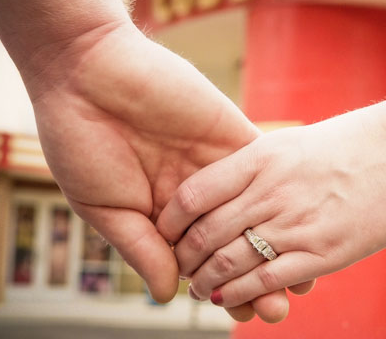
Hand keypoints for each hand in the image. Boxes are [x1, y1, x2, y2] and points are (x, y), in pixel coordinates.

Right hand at [27, 22, 311, 320]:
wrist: (88, 72)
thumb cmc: (81, 140)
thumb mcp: (104, 206)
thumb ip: (142, 249)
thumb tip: (170, 295)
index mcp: (160, 212)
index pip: (199, 259)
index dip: (222, 286)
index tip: (245, 314)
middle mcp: (194, 192)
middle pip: (234, 241)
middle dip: (257, 274)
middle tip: (279, 309)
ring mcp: (216, 164)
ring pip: (256, 211)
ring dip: (278, 244)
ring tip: (302, 282)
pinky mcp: (232, 134)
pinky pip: (266, 168)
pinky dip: (285, 195)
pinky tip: (303, 222)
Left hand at [156, 99, 385, 306]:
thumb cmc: (355, 142)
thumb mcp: (294, 141)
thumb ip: (257, 164)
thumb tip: (226, 186)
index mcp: (261, 157)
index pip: (193, 195)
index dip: (169, 221)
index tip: (167, 232)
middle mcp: (271, 191)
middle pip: (204, 234)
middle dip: (183, 258)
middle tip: (180, 268)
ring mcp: (296, 224)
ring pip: (228, 263)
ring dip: (206, 283)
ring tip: (201, 289)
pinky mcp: (323, 253)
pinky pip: (265, 281)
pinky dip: (240, 294)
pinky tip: (230, 299)